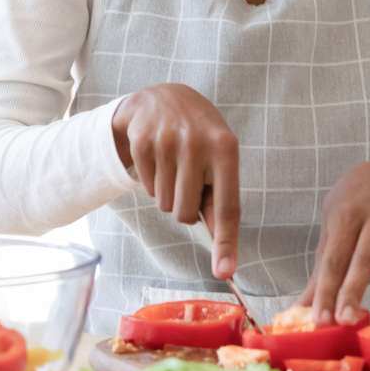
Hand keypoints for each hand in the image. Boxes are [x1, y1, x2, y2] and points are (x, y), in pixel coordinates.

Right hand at [111, 83, 239, 278]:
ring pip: (164, 205)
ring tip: (174, 165)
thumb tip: (225, 252)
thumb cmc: (201, 136)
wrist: (164, 97)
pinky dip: (151, 182)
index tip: (226, 272)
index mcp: (227, 149)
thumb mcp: (220, 157)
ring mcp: (168, 142)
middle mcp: (198, 144)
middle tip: (188, 179)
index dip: (226, 242)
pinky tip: (158, 159)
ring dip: (167, 193)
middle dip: (185, 206)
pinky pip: (145, 189)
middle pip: (185, 214)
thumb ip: (222, 199)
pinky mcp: (142, 142)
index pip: (228, 206)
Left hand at [300, 162, 369, 325]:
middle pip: (365, 258)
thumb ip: (322, 269)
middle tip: (346, 321)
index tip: (320, 320)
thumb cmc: (353, 205)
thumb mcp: (331, 226)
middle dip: (354, 292)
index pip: (334, 258)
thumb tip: (300, 311)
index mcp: (347, 213)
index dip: (327, 290)